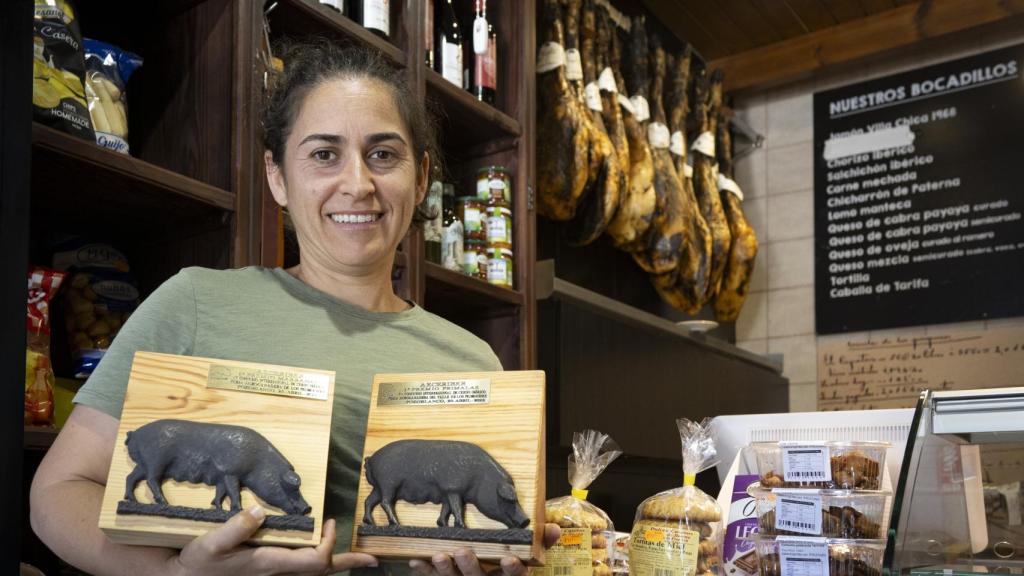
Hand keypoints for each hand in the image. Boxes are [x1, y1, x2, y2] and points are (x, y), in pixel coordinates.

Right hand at [170, 505, 378, 575]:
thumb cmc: (197, 563)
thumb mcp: (211, 543)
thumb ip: (235, 527)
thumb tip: (260, 511)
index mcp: (270, 565)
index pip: (315, 561)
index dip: (329, 544)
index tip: (330, 521)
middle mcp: (277, 574)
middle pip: (322, 572)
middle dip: (348, 563)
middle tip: (372, 559)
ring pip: (313, 573)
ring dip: (335, 563)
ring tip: (354, 557)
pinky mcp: (267, 573)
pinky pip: (301, 571)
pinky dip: (317, 563)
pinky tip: (317, 555)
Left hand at [409, 523, 560, 575]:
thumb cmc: (506, 569)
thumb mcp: (527, 558)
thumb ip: (542, 543)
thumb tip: (555, 528)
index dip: (511, 570)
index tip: (508, 559)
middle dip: (471, 568)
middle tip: (463, 553)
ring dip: (446, 570)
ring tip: (440, 555)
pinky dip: (425, 570)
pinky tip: (415, 559)